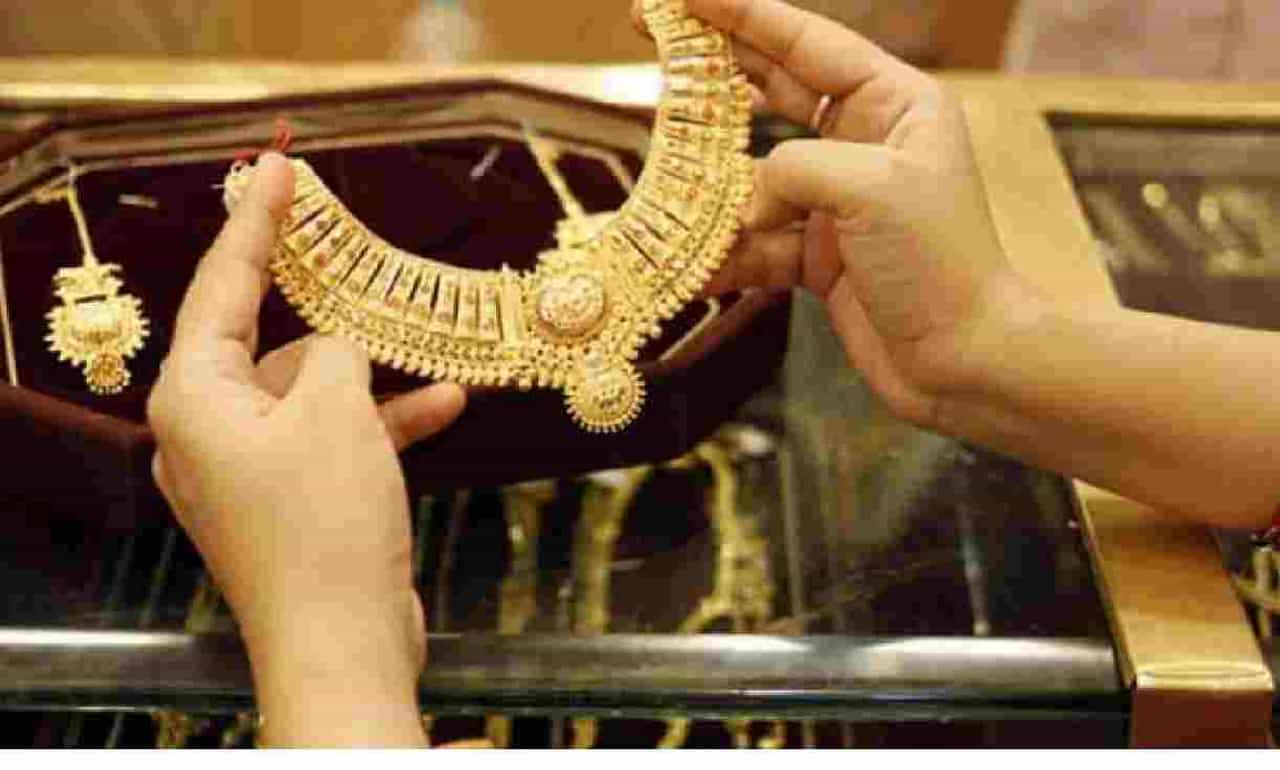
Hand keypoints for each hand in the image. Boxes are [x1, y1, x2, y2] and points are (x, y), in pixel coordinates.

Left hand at [147, 153, 465, 745]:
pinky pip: (334, 441)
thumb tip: (339, 342)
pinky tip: (445, 404)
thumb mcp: (336, 410)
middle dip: (334, 314)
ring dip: (375, 377)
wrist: (342, 644)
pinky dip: (382, 424)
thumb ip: (336, 351)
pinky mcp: (291, 504)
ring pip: (314, 395)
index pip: (222, 286)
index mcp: (193, 397)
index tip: (277, 164)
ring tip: (433, 351)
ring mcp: (250, 473)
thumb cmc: (324, 524)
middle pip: (272, 343)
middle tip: (368, 261)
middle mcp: (208, 431)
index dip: (255, 220)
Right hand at [637, 0, 1026, 427]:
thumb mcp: (871, 188)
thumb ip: (793, 169)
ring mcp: (838, 201)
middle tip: (652, 36)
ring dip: (709, 189)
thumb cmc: (940, 262)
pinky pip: (757, 244)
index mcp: (894, 105)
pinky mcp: (820, 255)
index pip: (807, 42)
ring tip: (659, 188)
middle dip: (713, 70)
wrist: (962, 362)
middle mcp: (865, 144)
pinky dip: (725, 257)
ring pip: (754, 178)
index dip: (742, 13)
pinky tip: (690, 268)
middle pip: (773, 90)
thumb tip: (745, 204)